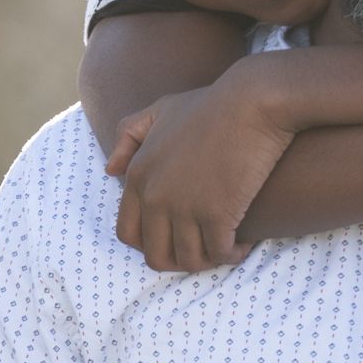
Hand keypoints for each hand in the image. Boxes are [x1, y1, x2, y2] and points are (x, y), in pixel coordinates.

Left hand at [106, 59, 294, 273]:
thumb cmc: (211, 104)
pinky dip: (231, 255)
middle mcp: (155, 196)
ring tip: (224, 249)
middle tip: (201, 251)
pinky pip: (219, 254)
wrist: (252, 101)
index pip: (128, 233)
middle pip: (156, 255)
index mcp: (138, 176)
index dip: (152, 244)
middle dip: (178, 260)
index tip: (176, 238)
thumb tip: (110, 170)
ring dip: (207, 261)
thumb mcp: (160, 110)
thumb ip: (129, 136)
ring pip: (188, 261)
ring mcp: (185, 207)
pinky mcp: (217, 214)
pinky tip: (242, 246)